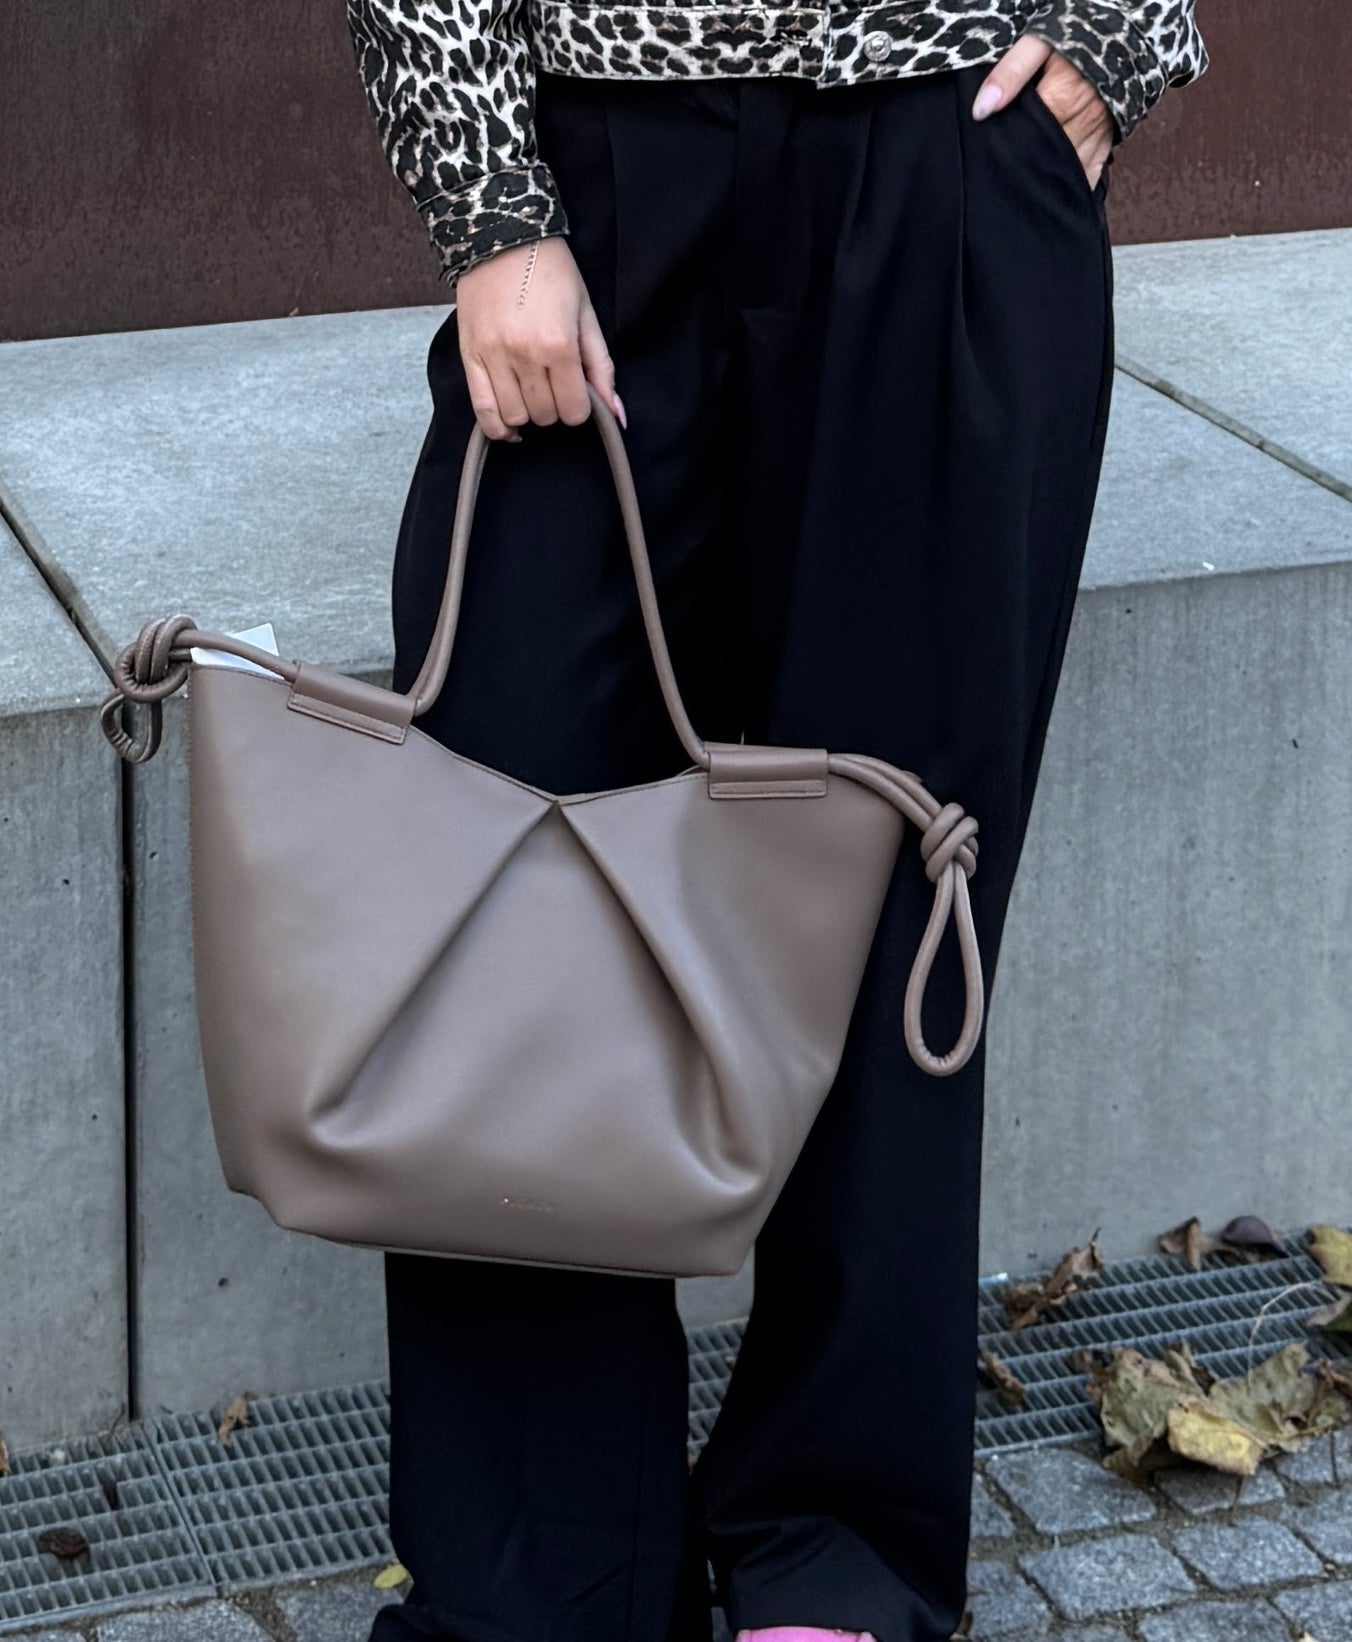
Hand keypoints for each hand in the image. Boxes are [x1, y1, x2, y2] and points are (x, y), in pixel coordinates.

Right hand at [453, 236, 625, 442]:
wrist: (502, 236)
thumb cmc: (550, 271)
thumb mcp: (586, 313)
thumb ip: (602, 367)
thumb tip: (615, 414)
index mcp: (559, 345)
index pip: (574, 411)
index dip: (580, 408)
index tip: (577, 393)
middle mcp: (525, 355)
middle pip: (545, 415)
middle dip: (555, 408)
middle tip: (555, 385)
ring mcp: (494, 357)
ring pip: (515, 416)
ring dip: (528, 413)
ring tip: (532, 393)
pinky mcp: (470, 356)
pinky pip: (482, 410)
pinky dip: (497, 426)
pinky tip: (509, 424)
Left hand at [970, 32, 1113, 191]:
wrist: (1119, 27)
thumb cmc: (1073, 34)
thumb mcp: (1037, 43)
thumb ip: (1010, 74)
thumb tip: (982, 110)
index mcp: (1066, 96)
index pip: (1029, 138)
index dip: (1009, 150)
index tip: (992, 158)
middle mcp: (1086, 118)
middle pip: (1049, 158)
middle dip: (1026, 168)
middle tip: (1003, 179)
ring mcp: (1100, 131)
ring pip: (1069, 170)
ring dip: (1048, 179)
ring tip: (1024, 188)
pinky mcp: (1109, 137)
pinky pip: (1090, 172)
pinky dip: (1072, 184)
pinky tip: (1053, 192)